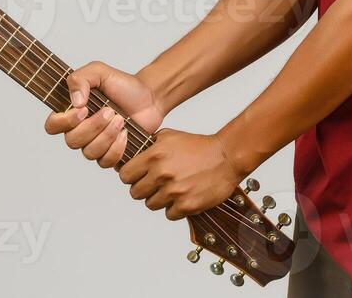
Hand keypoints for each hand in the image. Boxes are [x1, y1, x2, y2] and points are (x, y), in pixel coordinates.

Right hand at [43, 61, 164, 168]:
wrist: (149, 97)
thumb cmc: (123, 85)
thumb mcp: (99, 72)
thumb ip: (80, 79)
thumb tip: (74, 102)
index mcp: (72, 111)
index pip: (53, 125)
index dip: (64, 122)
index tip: (83, 110)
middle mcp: (80, 130)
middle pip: (72, 141)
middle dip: (93, 126)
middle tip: (110, 111)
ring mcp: (95, 144)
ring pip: (89, 153)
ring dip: (106, 136)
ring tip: (121, 120)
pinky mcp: (110, 155)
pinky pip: (105, 162)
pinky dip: (116, 149)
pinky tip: (126, 134)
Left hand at [117, 129, 244, 220]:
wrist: (226, 157)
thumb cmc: (199, 146)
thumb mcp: (169, 136)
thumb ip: (149, 145)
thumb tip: (133, 154)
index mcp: (154, 156)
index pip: (125, 175)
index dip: (130, 176)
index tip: (138, 176)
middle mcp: (162, 174)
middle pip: (135, 193)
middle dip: (144, 190)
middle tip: (155, 185)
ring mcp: (174, 191)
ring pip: (151, 205)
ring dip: (159, 200)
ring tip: (171, 190)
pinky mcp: (187, 205)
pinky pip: (169, 214)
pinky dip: (175, 208)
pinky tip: (183, 197)